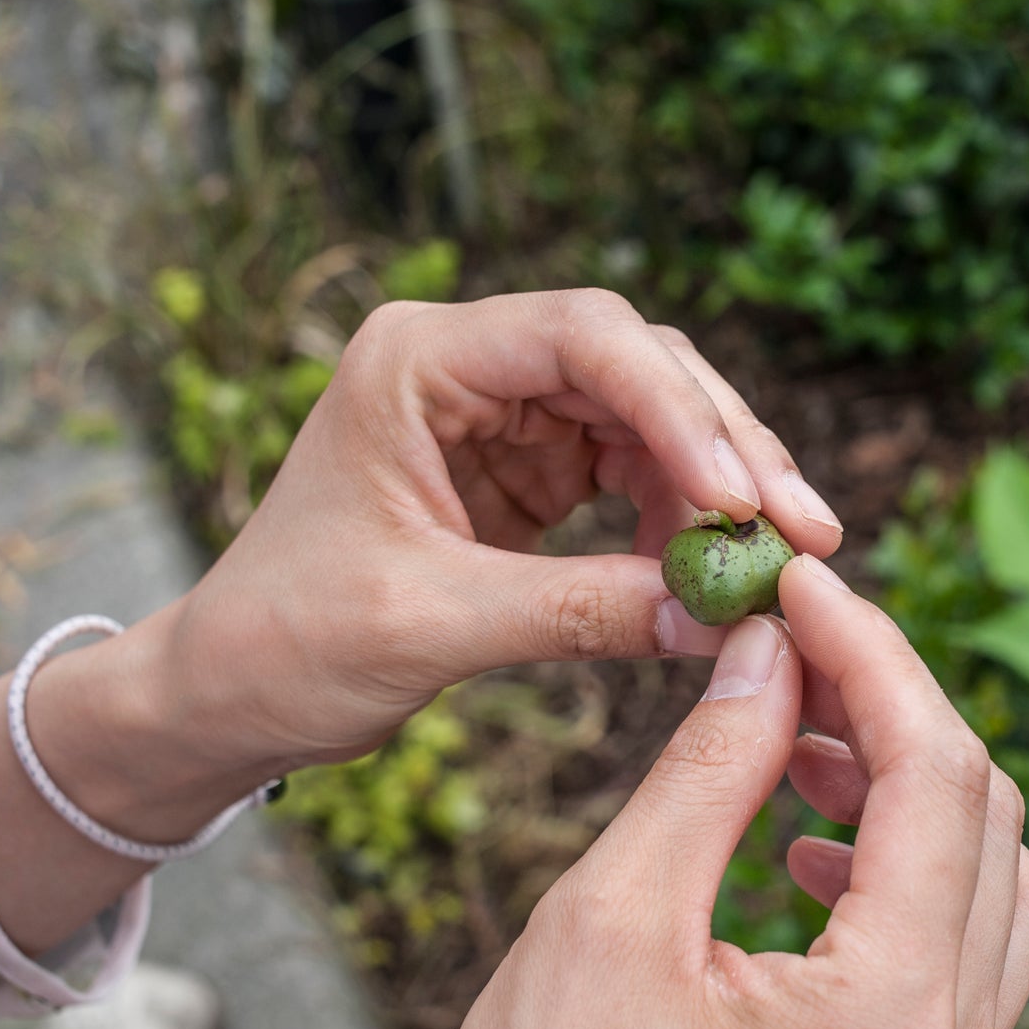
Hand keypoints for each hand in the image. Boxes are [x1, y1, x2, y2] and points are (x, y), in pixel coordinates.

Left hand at [30, 290, 843, 835]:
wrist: (224, 691)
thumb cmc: (286, 643)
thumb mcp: (431, 625)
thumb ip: (578, 613)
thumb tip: (721, 616)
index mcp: (418, 361)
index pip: (582, 337)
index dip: (677, 408)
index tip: (740, 496)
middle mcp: (467, 366)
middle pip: (637, 366)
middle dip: (724, 446)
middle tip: (804, 530)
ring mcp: (502, 415)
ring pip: (650, 417)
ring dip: (718, 485)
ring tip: (773, 561)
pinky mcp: (525, 471)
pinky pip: (633, 473)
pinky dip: (681, 518)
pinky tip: (709, 570)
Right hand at [402, 557, 1028, 1028]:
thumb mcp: (613, 915)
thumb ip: (715, 767)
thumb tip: (771, 645)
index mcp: (887, 1024)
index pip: (938, 780)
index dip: (874, 655)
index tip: (802, 584)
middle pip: (988, 821)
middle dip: (896, 709)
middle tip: (792, 644)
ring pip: (996, 885)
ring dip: (910, 788)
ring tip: (794, 741)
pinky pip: (963, 957)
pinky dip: (905, 872)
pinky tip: (804, 847)